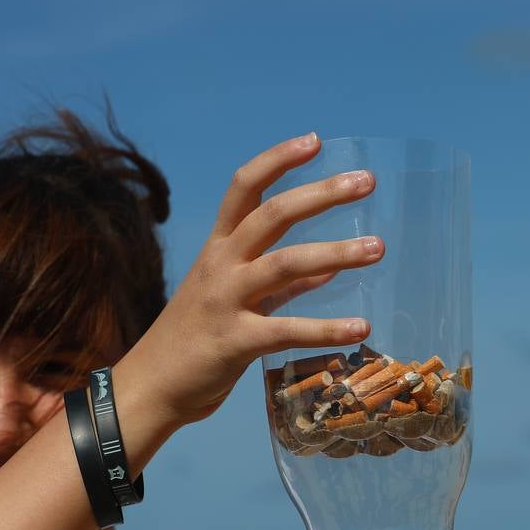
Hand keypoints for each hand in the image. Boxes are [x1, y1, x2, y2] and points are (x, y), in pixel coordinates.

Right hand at [135, 133, 383, 424]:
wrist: (151, 388)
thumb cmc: (195, 341)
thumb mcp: (235, 300)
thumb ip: (284, 284)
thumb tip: (330, 267)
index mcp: (218, 248)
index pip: (245, 187)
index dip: (278, 160)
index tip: (315, 141)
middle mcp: (220, 265)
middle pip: (272, 214)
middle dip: (321, 194)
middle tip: (366, 181)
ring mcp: (226, 301)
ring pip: (285, 264)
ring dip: (337, 253)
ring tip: (378, 248)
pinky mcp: (236, 342)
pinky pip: (287, 330)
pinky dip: (327, 329)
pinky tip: (361, 328)